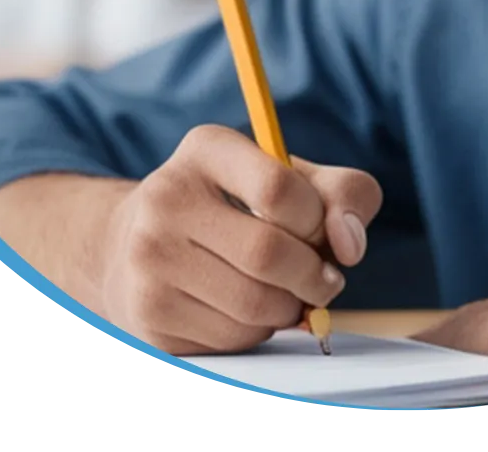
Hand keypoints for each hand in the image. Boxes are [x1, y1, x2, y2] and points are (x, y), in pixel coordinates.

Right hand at [97, 124, 382, 356]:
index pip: (278, 188)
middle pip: (267, 252)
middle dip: (313, 276)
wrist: (137, 244)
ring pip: (253, 304)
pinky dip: (258, 332)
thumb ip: (343, 194)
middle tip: (324, 281)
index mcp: (206, 149)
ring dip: (289, 309)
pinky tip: (249, 312)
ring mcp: (150, 258)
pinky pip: (231, 338)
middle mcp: (167, 197)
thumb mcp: (291, 178)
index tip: (326, 234)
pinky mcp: (149, 314)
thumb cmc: (236, 206)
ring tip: (288, 295)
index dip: (319, 221)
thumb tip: (350, 244)